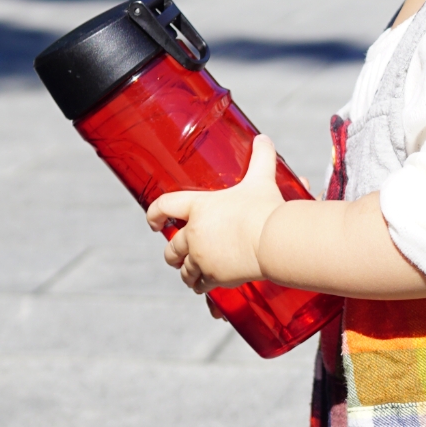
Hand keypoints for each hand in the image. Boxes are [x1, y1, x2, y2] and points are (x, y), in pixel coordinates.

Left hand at [146, 133, 282, 292]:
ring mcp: (201, 258)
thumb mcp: (261, 179)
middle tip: (174, 256)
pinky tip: (203, 288)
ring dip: (186, 272)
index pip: (164, 207)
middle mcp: (193, 234)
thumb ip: (261, 158)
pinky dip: (202, 287)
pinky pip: (201, 285)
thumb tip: (264, 138)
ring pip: (184, 270)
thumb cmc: (265, 208)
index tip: (152, 222)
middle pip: (171, 247)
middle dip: (172, 253)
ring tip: (190, 275)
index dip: (154, 214)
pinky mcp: (214, 276)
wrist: (273, 240)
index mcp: (198, 208)